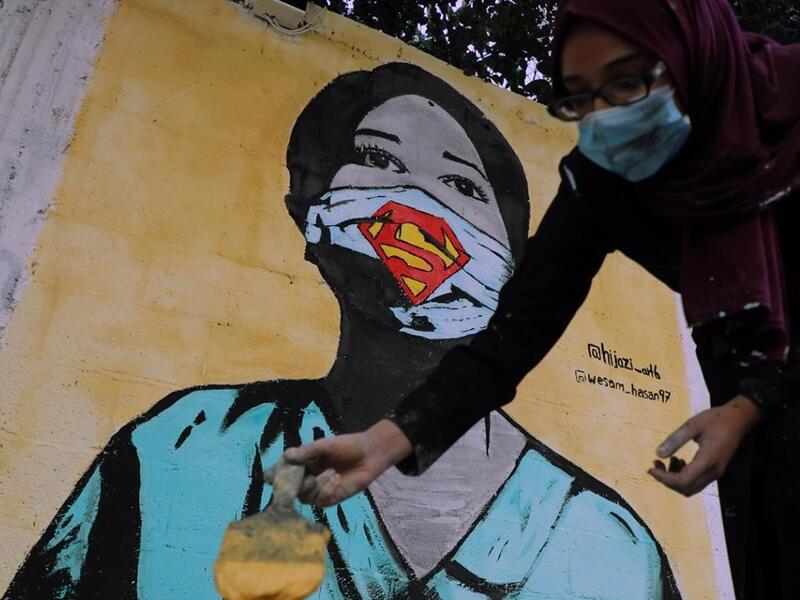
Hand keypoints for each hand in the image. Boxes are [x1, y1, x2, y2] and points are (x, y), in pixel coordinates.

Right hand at [265, 419, 411, 506]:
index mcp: (302, 463)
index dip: (275, 475)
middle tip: (300, 477)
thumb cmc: (348, 446)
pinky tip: (336, 477)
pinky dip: (326, 489)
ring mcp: (318, 490)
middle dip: (292, 485)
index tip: (273, 474)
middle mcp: (307, 478)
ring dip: (315, 484)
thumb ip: (307, 451)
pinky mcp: (331, 498)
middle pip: (289, 489)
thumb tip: (286, 456)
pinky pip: (321, 501)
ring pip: (305, 496)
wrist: (370, 454)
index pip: (282, 472)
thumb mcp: (326, 445)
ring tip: (331, 470)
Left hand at [648, 395, 761, 496]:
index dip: (664, 478)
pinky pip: (697, 482)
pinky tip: (679, 461)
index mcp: (708, 460)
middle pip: (686, 489)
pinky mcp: (716, 471)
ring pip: (691, 488)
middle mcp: (713, 471)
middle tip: (656, 464)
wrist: (739, 419)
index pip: (683, 480)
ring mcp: (716, 473)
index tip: (651, 468)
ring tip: (667, 460)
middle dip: (667, 480)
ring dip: (675, 480)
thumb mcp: (692, 425)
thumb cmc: (716, 419)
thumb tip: (658, 454)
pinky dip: (683, 477)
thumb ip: (675, 439)